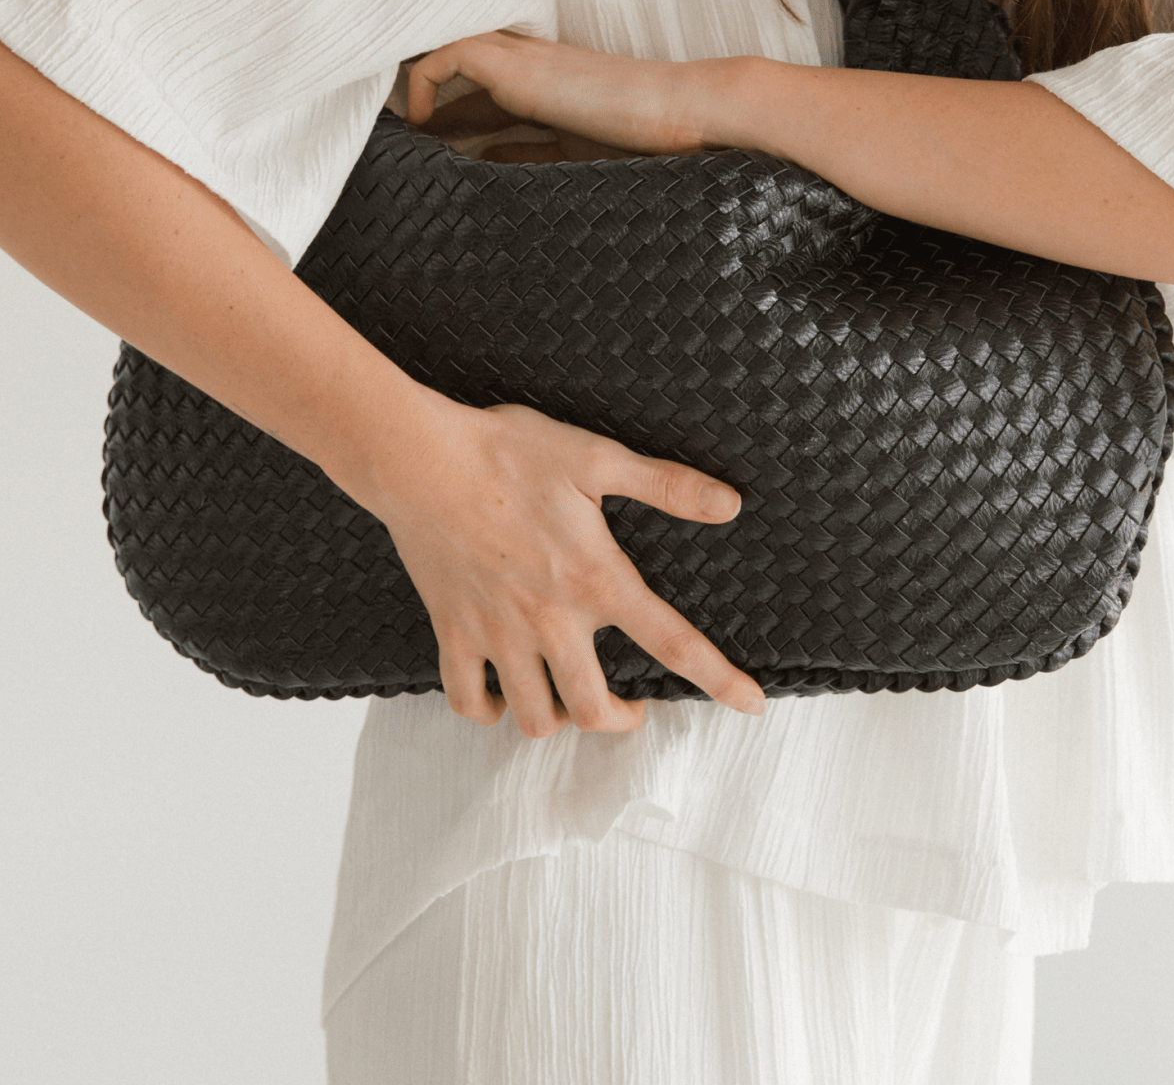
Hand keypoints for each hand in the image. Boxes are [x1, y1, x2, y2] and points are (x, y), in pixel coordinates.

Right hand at [371, 391, 765, 736]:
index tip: (751, 705)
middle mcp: (550, 621)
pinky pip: (469, 701)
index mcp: (595, 580)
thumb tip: (729, 505)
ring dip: (560, 719)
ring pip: (534, 717)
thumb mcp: (597, 458)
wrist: (422, 460)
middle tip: (634, 705)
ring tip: (571, 700)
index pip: (672, 642)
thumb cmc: (509, 452)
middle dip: (623, 719)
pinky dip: (490, 710)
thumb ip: (666, 486)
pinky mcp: (453, 632)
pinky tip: (503, 695)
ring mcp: (497, 634)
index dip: (718, 679)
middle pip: (595, 709)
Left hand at [407, 31, 716, 159]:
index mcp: (554, 91)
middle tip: (401, 143)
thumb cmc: (644, 145)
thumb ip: (534, 160)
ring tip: (398, 133)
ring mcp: (524, 61)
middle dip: (432, 107)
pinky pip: (447, 57)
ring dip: (422, 92)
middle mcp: (534, 68)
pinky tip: (424, 124)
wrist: (678, 114)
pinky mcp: (515, 65)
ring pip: (451, 56)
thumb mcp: (576, 158)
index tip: (431, 153)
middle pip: (466, 74)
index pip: (492, 98)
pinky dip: (426, 83)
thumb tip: (491, 173)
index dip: (457, 122)